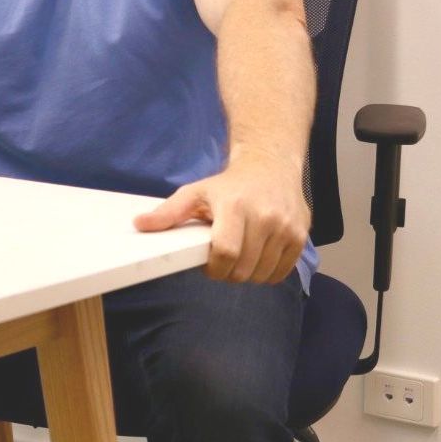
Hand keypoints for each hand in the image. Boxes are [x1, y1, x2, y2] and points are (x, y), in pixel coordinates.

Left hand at [133, 157, 309, 283]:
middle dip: (228, 273)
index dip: (214, 268)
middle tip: (222, 260)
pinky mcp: (301, 236)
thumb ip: (168, 212)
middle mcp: (265, 216)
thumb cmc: (229, 184)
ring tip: (240, 255)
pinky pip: (281, 273)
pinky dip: (267, 273)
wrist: (270, 165)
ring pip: (262, 275)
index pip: (225, 253)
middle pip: (243, 270)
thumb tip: (139, 225)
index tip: (209, 264)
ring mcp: (286, 227)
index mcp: (236, 206)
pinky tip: (257, 256)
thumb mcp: (195, 192)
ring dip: (247, 274)